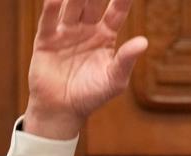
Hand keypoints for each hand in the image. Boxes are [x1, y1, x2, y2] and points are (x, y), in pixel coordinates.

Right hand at [23, 0, 147, 139]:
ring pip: (71, 6)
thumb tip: (144, 42)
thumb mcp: (115, 80)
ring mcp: (65, 32)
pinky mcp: (46, 40)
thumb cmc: (93, 95)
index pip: (116, 11)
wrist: (64, 110)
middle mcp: (86, 29)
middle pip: (92, 2)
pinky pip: (49, 21)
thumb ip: (126, 60)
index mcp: (105, 36)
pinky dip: (51, 7)